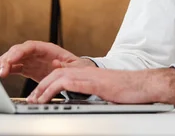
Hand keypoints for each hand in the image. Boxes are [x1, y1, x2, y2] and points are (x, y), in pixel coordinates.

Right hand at [0, 40, 94, 82]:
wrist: (76, 74)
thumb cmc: (77, 69)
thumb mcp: (75, 68)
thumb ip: (65, 66)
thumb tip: (55, 64)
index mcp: (49, 49)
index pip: (31, 46)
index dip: (19, 52)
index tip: (11, 59)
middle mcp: (38, 53)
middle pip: (19, 51)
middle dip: (8, 58)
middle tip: (0, 70)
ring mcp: (32, 60)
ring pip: (13, 58)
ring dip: (3, 64)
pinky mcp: (28, 68)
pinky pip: (14, 67)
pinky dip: (6, 70)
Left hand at [27, 66, 174, 107]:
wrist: (145, 85)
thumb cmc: (130, 90)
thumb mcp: (106, 91)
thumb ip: (92, 93)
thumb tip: (83, 102)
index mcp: (89, 74)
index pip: (62, 74)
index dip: (47, 84)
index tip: (38, 96)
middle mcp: (87, 72)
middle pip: (56, 73)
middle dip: (40, 86)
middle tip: (30, 99)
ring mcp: (90, 76)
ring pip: (59, 76)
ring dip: (43, 88)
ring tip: (34, 100)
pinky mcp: (94, 83)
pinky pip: (69, 83)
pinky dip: (55, 89)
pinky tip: (48, 97)